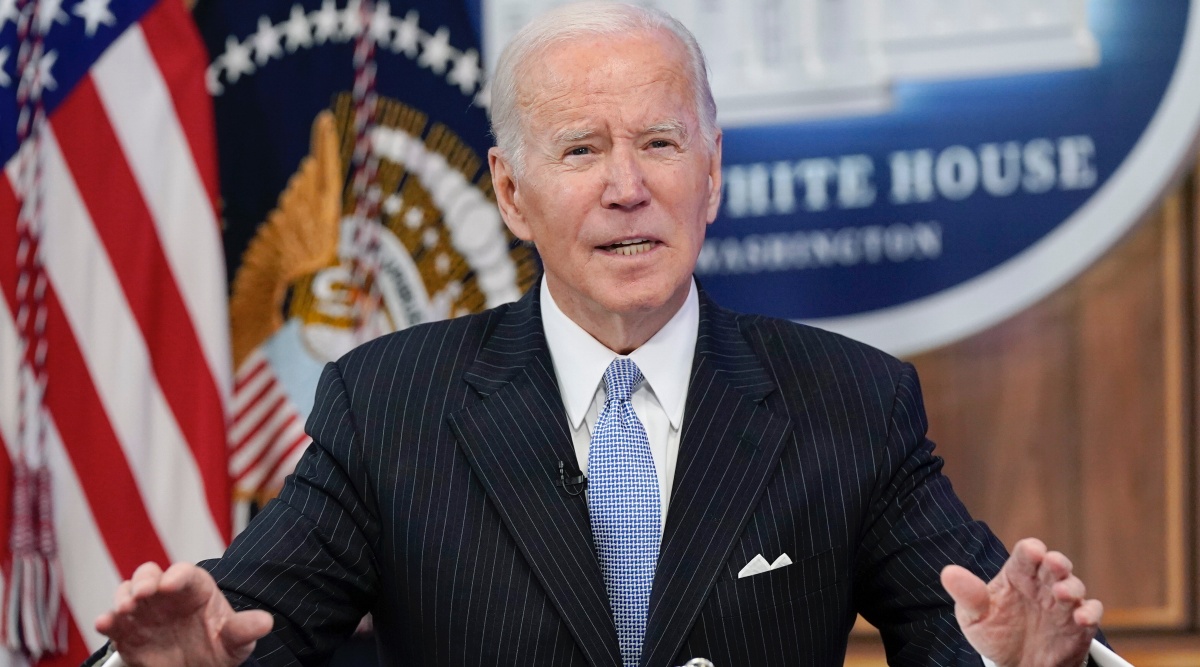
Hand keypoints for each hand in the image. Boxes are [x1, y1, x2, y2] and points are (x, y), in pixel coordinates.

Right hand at [94, 562, 272, 666]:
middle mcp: (166, 595)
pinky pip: (113, 623)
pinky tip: (104, 623)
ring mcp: (145, 612)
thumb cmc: (219, 646)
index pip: (185, 573)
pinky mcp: (128, 632)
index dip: (178, 574)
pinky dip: (106, 620)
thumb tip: (266, 622)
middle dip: (144, 580)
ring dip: (123, 597)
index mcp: (195, 589)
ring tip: (125, 609)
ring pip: (127, 593)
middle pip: (150, 575)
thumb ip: (245, 629)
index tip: (173, 582)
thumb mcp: (236, 640)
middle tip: (144, 594)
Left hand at [941, 538, 1101, 666]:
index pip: (1026, 554)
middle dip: (1056, 562)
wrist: (1016, 666)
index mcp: (1017, 575)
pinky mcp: (1079, 625)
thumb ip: (967, 594)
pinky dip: (1090, 613)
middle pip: (1054, 565)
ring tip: (1062, 594)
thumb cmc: (995, 633)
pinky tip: (1080, 618)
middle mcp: (1042, 585)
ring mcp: (1062, 604)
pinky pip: (1091, 613)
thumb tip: (947, 572)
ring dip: (1072, 587)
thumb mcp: (974, 617)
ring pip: (1074, 586)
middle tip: (1053, 564)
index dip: (1030, 550)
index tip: (1032, 551)